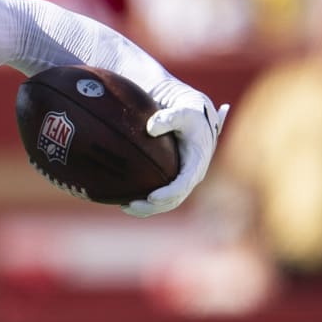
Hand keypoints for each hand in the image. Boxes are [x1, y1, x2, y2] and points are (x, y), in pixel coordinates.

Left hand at [123, 94, 229, 217]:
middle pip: (173, 199)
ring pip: (166, 202)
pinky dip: (145, 202)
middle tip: (129, 206)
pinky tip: (125, 201)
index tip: (151, 197)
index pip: (183, 184)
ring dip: (147, 208)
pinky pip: (160, 196)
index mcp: (196, 162)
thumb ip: (169, 118)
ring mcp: (182, 179)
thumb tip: (150, 128)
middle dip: (152, 206)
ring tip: (124, 206)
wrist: (194, 115)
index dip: (168, 193)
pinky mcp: (172, 179)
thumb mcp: (183, 112)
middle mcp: (191, 175)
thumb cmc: (188, 113)